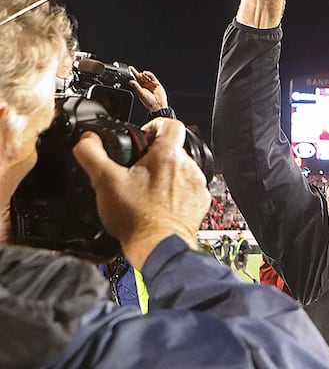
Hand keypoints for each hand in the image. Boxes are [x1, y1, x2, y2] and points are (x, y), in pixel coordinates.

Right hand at [72, 118, 209, 268]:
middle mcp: (188, 167)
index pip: (171, 123)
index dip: (154, 125)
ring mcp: (197, 185)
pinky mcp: (201, 202)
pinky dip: (177, 192)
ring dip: (167, 175)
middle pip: (174, 148)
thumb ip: (91, 153)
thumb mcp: (104, 181)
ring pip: (182, 169)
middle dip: (156, 155)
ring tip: (147, 190)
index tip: (144, 136)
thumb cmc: (136, 218)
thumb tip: (87, 139)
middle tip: (138, 170)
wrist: (159, 247)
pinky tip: (160, 203)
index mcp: (167, 155)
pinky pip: (189, 189)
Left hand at [128, 66, 167, 112]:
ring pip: (146, 76)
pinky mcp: (156, 83)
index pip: (135, 80)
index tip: (129, 69)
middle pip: (140, 77)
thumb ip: (136, 86)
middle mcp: (145, 85)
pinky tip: (146, 73)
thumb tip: (130, 81)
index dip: (132, 74)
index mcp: (140, 88)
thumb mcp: (140, 93)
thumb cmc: (149, 102)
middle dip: (137, 73)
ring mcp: (151, 84)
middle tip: (134, 72)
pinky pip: (152, 77)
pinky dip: (149, 74)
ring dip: (143, 74)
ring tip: (141, 74)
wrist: (158, 105)